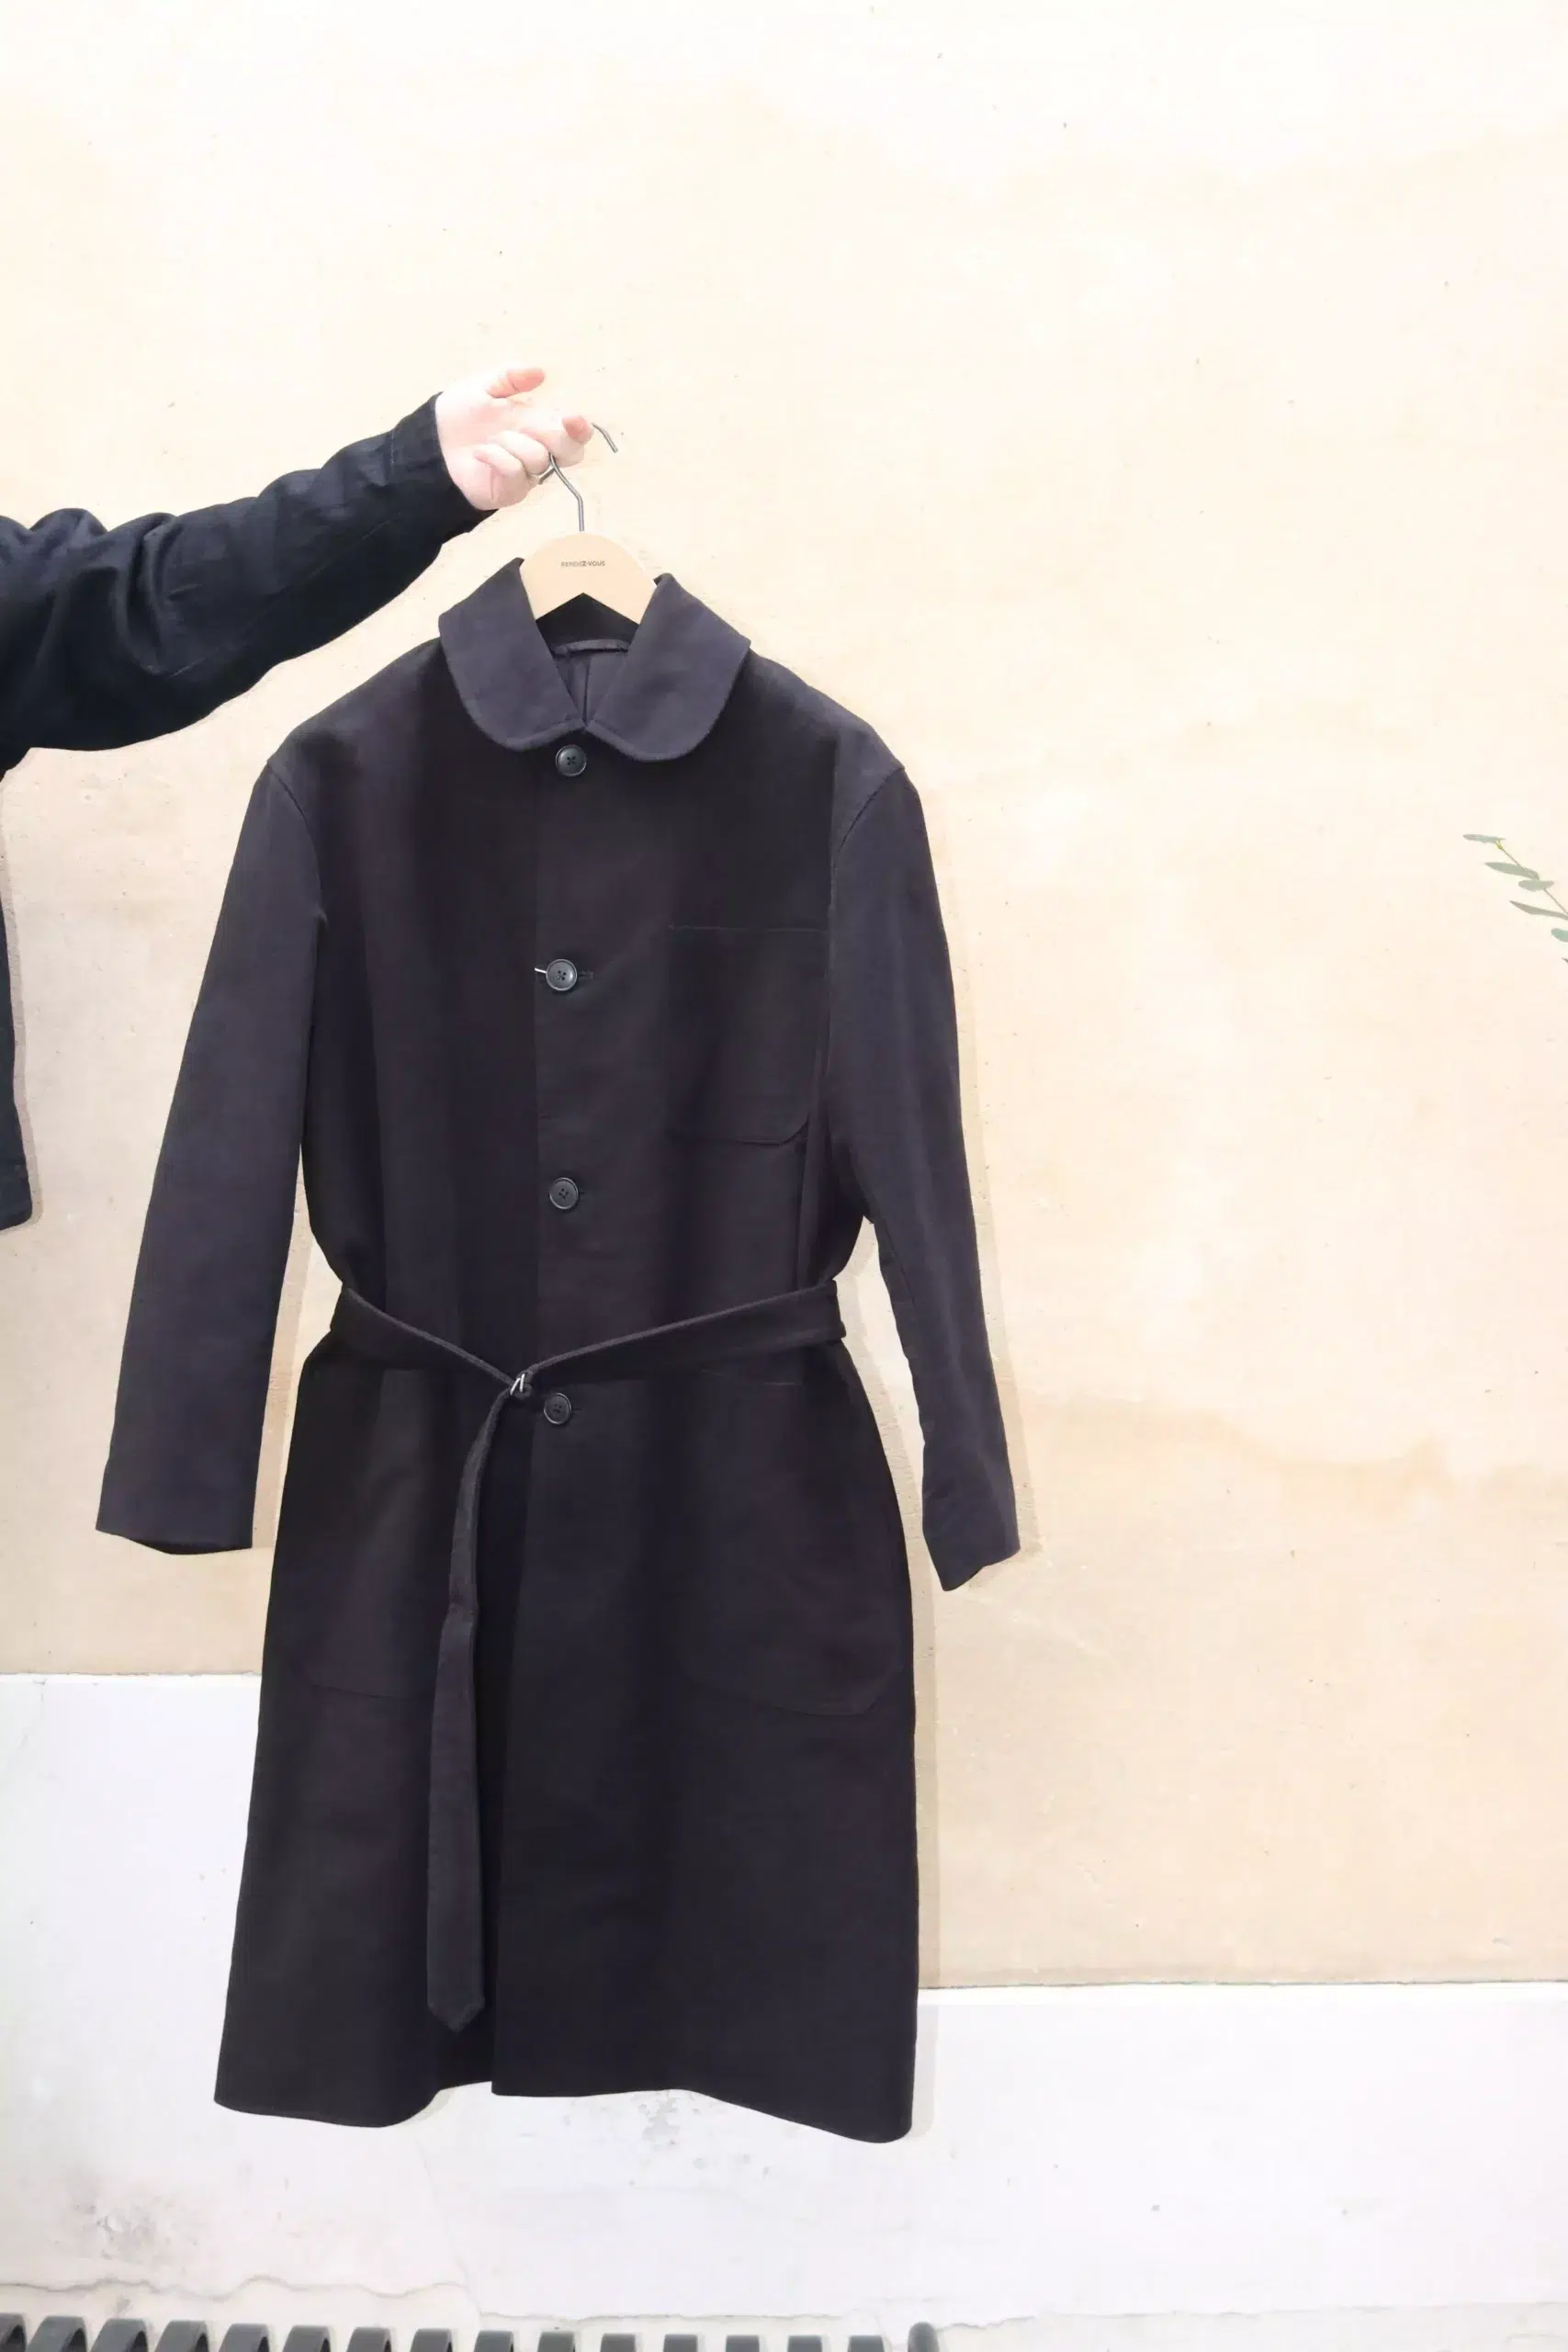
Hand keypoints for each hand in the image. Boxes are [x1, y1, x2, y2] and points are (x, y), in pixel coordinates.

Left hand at [434, 363, 593, 511]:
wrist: (431, 445)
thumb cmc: (458, 416)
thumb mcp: (482, 386)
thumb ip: (509, 377)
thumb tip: (541, 372)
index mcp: (538, 424)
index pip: (573, 431)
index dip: (580, 427)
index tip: (572, 419)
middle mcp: (538, 450)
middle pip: (572, 452)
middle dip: (555, 436)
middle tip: (529, 426)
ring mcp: (526, 473)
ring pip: (539, 458)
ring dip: (512, 442)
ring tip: (489, 438)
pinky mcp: (512, 490)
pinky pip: (516, 472)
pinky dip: (496, 457)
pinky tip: (479, 452)